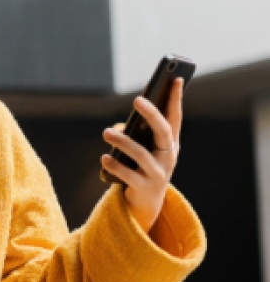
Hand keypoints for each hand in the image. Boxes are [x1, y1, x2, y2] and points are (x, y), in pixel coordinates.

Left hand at [101, 76, 183, 233]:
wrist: (147, 203)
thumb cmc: (143, 167)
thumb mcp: (143, 150)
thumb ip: (133, 135)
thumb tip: (117, 130)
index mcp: (171, 144)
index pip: (175, 118)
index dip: (177, 99)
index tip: (177, 79)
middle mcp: (169, 157)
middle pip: (163, 132)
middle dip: (152, 114)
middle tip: (137, 99)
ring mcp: (159, 173)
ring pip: (142, 155)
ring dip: (123, 141)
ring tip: (106, 132)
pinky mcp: (145, 188)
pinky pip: (129, 175)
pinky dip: (116, 165)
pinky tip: (104, 157)